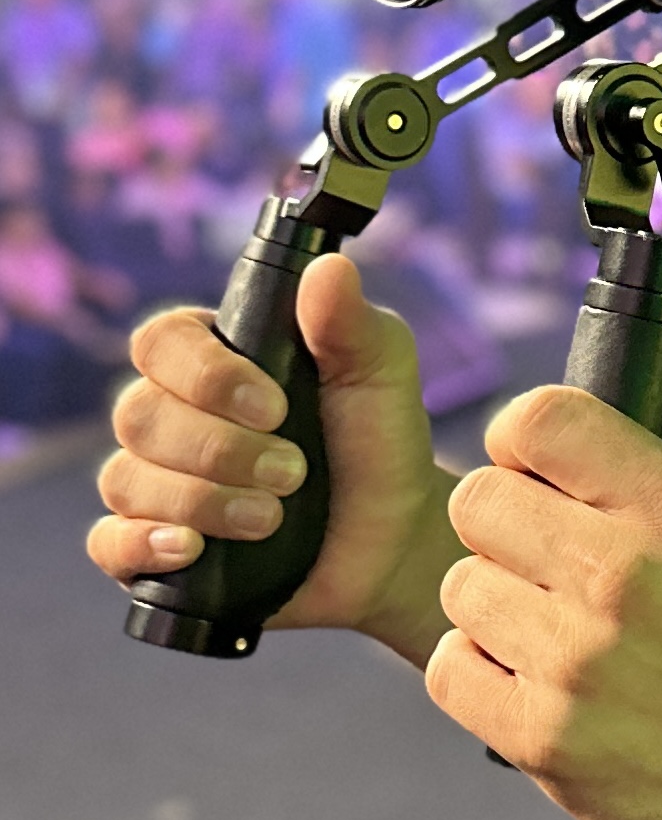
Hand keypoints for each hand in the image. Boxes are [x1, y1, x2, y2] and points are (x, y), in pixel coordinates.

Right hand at [86, 254, 461, 661]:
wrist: (393, 539)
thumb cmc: (378, 444)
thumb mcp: (379, 377)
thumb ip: (351, 324)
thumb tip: (329, 268)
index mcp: (212, 361)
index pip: (162, 342)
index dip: (207, 375)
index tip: (275, 407)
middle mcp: (173, 418)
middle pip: (139, 414)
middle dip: (219, 448)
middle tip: (292, 472)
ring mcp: (158, 485)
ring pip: (127, 479)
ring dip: (200, 500)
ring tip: (270, 518)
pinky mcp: (154, 550)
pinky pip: (109, 543)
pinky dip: (139, 544)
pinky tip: (187, 548)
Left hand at [429, 359, 661, 819]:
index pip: (540, 421)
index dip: (524, 435)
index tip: (537, 462)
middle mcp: (622, 580)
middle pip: (478, 499)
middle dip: (506, 518)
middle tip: (546, 550)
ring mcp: (576, 664)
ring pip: (460, 583)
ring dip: (496, 598)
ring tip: (553, 620)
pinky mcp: (540, 737)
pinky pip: (449, 666)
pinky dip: (481, 669)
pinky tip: (536, 673)